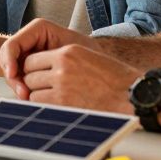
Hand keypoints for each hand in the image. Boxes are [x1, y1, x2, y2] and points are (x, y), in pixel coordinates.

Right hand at [0, 18, 86, 97]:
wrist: (100, 69)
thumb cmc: (92, 56)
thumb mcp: (76, 53)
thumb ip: (58, 58)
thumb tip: (43, 66)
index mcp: (39, 29)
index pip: (13, 44)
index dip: (9, 60)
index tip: (12, 75)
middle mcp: (30, 40)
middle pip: (7, 59)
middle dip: (12, 77)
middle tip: (22, 93)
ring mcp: (28, 55)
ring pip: (11, 72)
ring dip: (17, 86)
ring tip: (28, 98)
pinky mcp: (30, 70)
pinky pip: (19, 81)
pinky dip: (23, 90)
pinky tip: (31, 98)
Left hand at [19, 44, 140, 113]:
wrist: (132, 94)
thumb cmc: (115, 79)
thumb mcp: (88, 58)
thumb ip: (65, 62)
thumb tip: (44, 73)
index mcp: (68, 51)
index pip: (32, 59)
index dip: (33, 71)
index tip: (39, 78)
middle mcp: (62, 65)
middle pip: (28, 75)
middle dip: (33, 84)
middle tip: (45, 91)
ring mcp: (62, 83)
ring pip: (31, 91)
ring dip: (38, 97)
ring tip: (54, 100)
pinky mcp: (64, 102)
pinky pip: (40, 104)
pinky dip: (44, 108)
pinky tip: (57, 108)